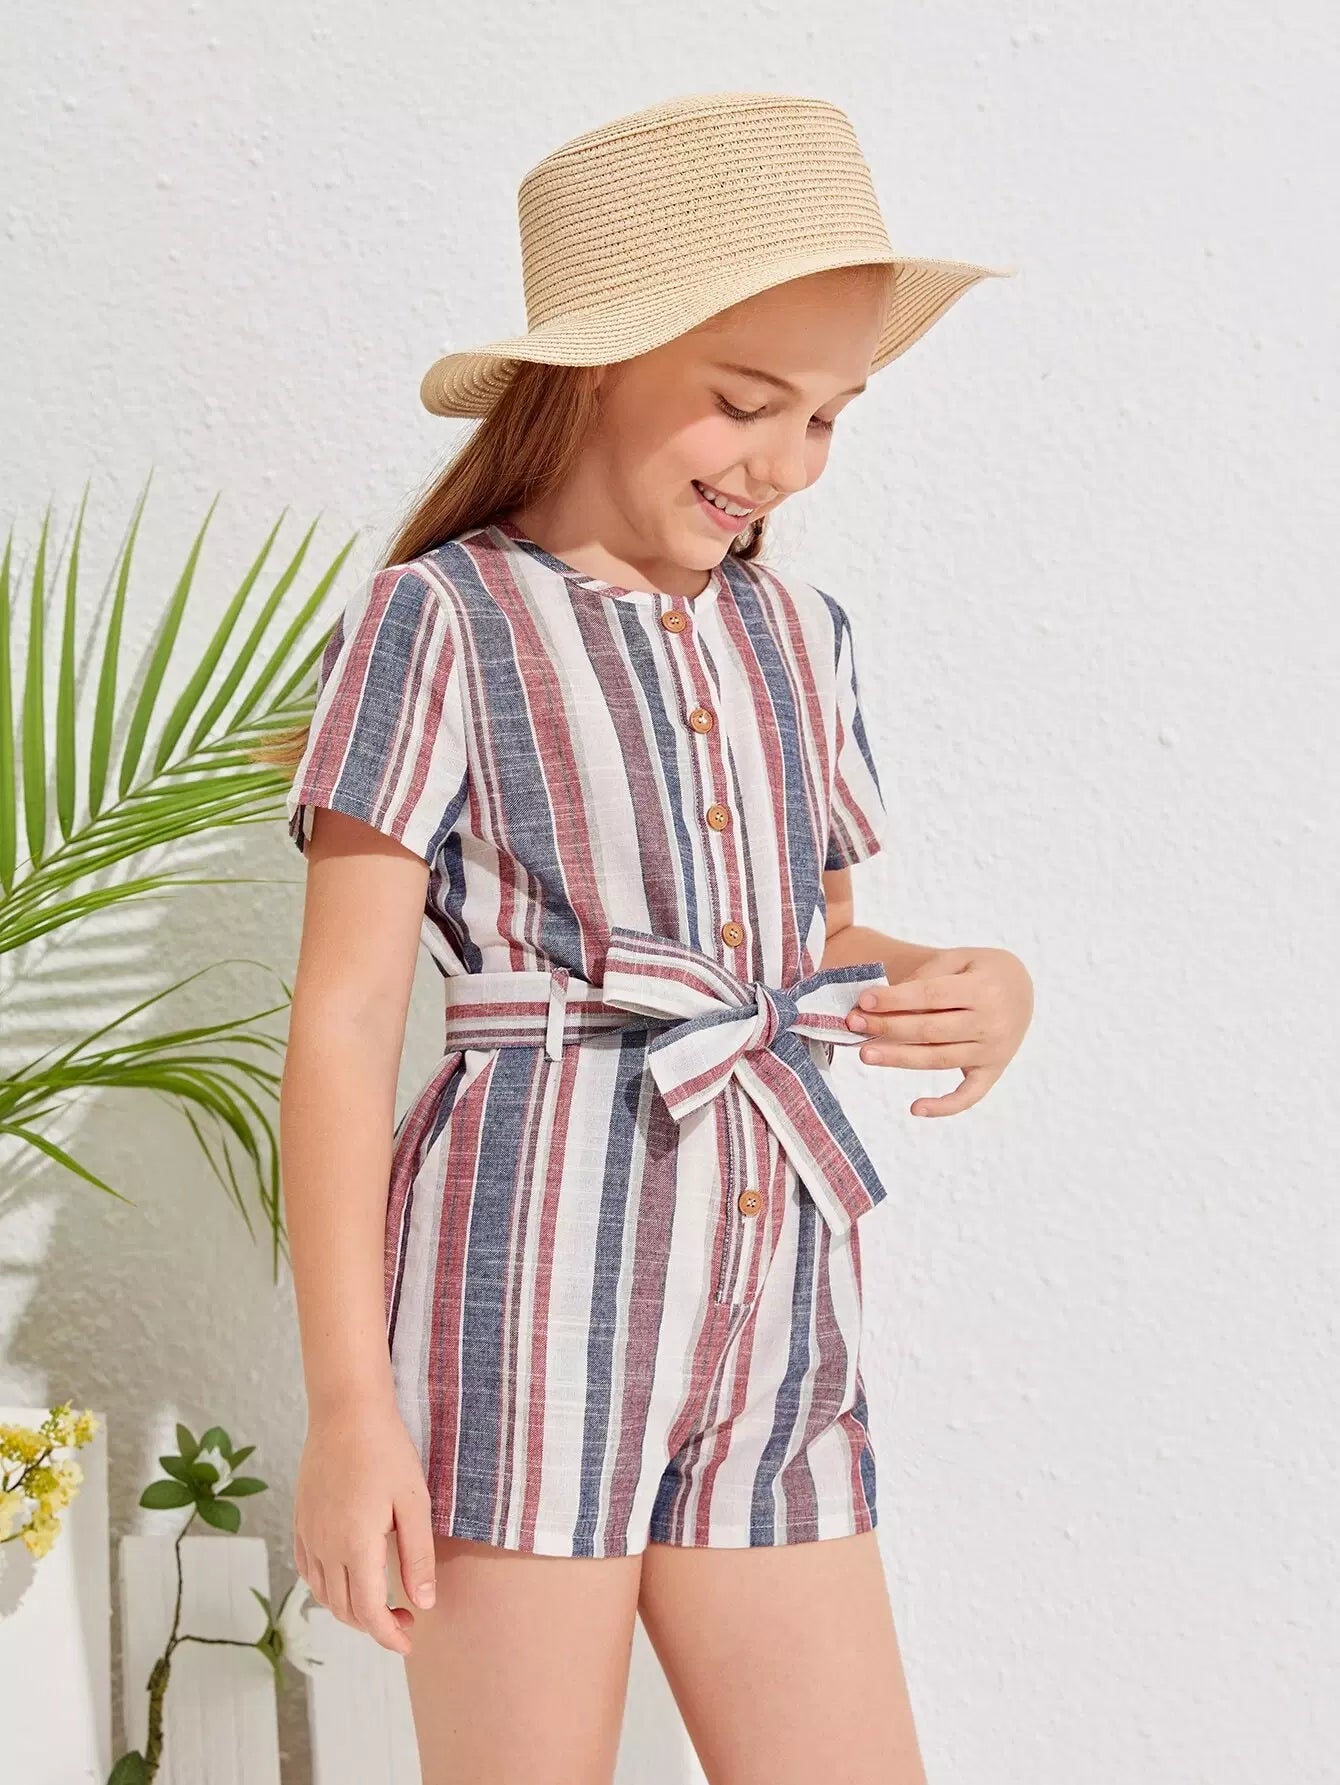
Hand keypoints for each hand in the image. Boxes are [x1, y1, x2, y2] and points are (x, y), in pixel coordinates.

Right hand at [293, 1398, 437, 1655]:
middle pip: (344, 1610)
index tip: (409, 1641)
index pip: (368, 1612)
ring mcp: (308, 1535)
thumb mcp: (414, 1502)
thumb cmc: (386, 1451)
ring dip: (350, 1610)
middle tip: (406, 1618)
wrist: (346, 1412)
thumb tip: (423, 1603)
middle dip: (374, 1626)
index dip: (389, 1635)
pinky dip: (327, 1588)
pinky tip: (349, 1578)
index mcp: (355, 1545)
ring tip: (382, 1601)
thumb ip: (418, 1556)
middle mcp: (325, 1547)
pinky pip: (308, 1571)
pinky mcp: (301, 1522)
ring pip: (323, 1595)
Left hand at [844, 946, 1033, 1116]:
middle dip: (888, 1027)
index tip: (864, 1000)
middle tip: (854, 1024)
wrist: (1022, 987)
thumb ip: (927, 975)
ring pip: (938, 1059)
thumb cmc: (981, 970)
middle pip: (930, 1030)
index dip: (895, 999)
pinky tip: (915, 1108)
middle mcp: (991, 1023)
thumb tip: (885, 1001)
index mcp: (983, 988)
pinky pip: (969, 1096)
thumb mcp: (960, 958)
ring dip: (899, 1059)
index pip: (930, 996)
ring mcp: (993, 1051)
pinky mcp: (992, 1072)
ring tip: (865, 1054)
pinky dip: (944, 1106)